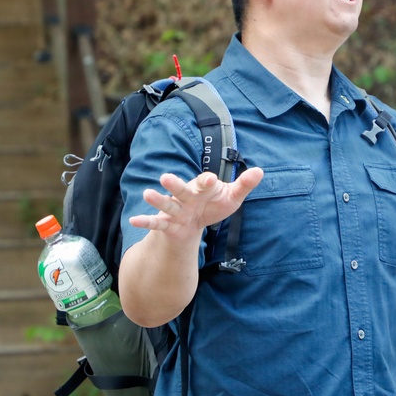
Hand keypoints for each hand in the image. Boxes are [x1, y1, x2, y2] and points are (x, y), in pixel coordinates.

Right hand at [128, 166, 263, 238]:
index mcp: (203, 189)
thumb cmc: (213, 205)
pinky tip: (135, 221)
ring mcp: (176, 210)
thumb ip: (243, 185)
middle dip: (175, 184)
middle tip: (165, 177)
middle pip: (181, 190)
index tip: (211, 179)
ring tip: (147, 194)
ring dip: (157, 200)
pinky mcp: (168, 224)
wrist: (195, 224)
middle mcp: (187, 197)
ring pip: (166, 204)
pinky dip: (146, 222)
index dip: (207, 182)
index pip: (206, 183)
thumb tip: (260, 171)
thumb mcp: (231, 197)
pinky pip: (156, 223)